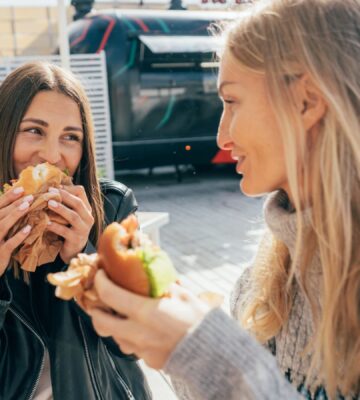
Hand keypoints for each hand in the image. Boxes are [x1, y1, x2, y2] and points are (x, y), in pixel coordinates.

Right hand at [0, 187, 33, 275]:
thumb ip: (5, 218)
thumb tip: (21, 202)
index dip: (8, 197)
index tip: (21, 188)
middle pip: (0, 214)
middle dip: (14, 203)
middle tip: (30, 196)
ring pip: (3, 226)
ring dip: (15, 215)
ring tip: (28, 206)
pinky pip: (9, 244)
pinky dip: (18, 236)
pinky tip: (29, 228)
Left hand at [46, 185, 93, 263]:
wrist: (73, 249)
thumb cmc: (69, 228)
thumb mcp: (70, 214)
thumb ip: (65, 203)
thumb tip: (52, 187)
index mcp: (86, 209)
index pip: (81, 192)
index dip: (67, 188)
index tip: (54, 187)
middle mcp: (88, 218)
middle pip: (78, 203)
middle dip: (64, 196)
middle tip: (49, 192)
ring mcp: (83, 229)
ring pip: (73, 217)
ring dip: (60, 209)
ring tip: (49, 204)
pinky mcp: (76, 239)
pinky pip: (65, 231)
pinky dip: (55, 226)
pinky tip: (46, 223)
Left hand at [89, 270, 209, 369]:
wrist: (213, 352)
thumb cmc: (199, 320)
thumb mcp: (183, 294)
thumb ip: (165, 284)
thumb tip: (155, 272)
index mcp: (145, 312)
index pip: (110, 295)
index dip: (101, 283)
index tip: (100, 275)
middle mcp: (137, 333)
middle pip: (101, 322)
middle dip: (95, 309)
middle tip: (99, 300)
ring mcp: (141, 349)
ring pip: (114, 337)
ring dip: (113, 324)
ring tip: (121, 314)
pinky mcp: (147, 360)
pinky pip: (131, 347)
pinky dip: (129, 336)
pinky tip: (140, 329)